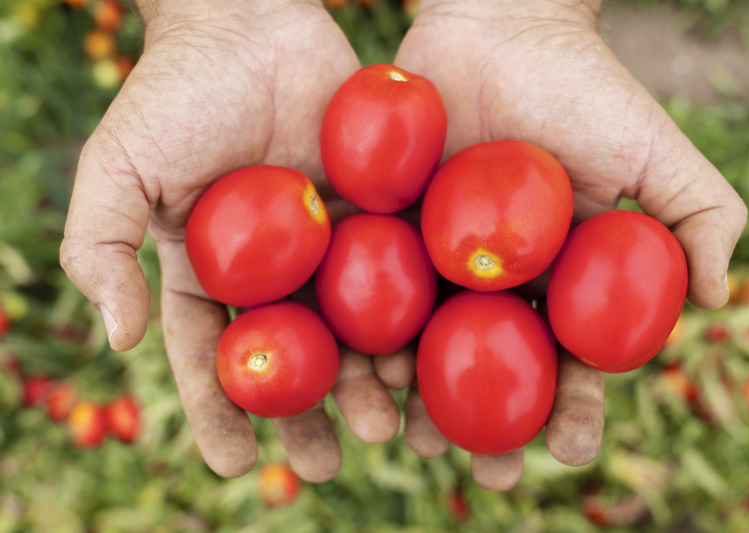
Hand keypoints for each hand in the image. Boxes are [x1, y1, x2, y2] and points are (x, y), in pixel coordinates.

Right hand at [60, 0, 411, 480]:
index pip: (213, 355)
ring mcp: (332, 243)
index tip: (239, 465)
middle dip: (308, 414)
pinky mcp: (380, 211)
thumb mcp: (116, 171)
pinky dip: (412, 316)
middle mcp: (276, 269)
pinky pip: (398, 271)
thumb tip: (115, 340)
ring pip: (353, 328)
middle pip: (293, 357)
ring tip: (387, 426)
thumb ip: (100, 251)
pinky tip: (426, 355)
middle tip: (329, 465)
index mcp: (213, 271)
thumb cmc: (176, 92)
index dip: (221, 412)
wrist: (250, 18)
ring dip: (369, 381)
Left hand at [394, 0, 746, 489]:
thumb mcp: (657, 151)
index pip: (571, 360)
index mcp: (558, 279)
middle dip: (489, 428)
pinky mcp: (384, 229)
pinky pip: (370, 290)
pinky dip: (364, 334)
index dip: (576, 410)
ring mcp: (435, 259)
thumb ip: (700, 219)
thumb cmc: (583, 85)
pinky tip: (361, 371)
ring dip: (417, 397)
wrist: (501, 23)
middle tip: (485, 475)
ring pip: (424, 343)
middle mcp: (494, 281)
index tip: (570, 450)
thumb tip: (720, 302)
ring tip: (410, 436)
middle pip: (492, 369)